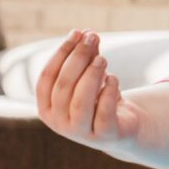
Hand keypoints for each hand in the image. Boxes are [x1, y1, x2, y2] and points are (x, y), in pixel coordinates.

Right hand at [35, 28, 143, 153]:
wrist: (122, 128)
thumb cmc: (99, 99)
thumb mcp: (90, 77)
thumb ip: (87, 57)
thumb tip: (87, 33)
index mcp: (46, 108)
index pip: (46, 77)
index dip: (61, 53)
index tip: (77, 33)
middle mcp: (58, 123)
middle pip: (63, 85)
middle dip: (78, 58)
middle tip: (93, 38)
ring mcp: (80, 133)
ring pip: (80, 101)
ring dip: (91, 74)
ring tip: (103, 58)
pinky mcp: (104, 136)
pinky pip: (104, 111)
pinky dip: (108, 91)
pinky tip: (113, 78)